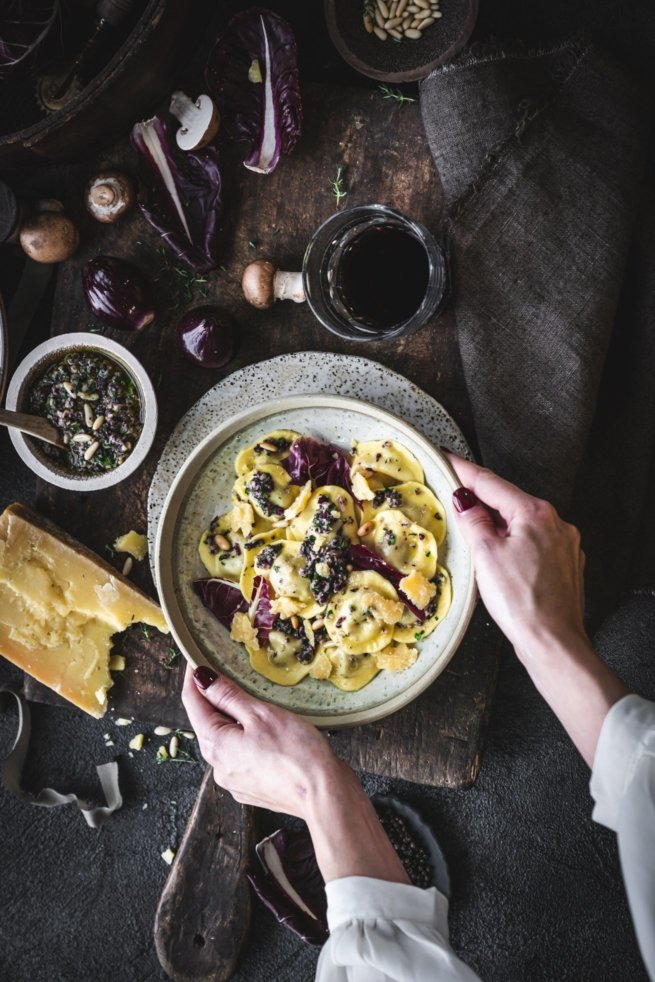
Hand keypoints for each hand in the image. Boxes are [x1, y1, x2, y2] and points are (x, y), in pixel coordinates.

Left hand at [182, 663, 344, 817]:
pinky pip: (240, 756)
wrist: (324, 796)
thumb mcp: (260, 714)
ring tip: (252, 703)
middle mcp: (218, 766)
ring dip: (232, 720)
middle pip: (207, 722)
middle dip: (214, 698)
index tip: (196, 658)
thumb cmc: (296, 752)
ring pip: (225, 740)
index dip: (194, 678)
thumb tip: (203, 678)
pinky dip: (246, 739)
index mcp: (215, 745)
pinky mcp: (251, 788)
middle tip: (226, 673)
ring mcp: (234, 781)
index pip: (193, 704)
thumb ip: (228, 695)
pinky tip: (265, 733)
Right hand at [447, 455, 627, 765]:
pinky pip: (534, 543)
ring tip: (473, 533)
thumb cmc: (520, 601)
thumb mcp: (485, 555)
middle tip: (452, 497)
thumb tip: (464, 502)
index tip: (445, 458)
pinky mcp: (566, 565)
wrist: (553, 641)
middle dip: (480, 499)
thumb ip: (473, 521)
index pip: (491, 482)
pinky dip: (514, 543)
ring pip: (522, 523)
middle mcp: (555, 522)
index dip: (463, 470)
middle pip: (509, 501)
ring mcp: (564, 544)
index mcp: (534, 513)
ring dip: (498, 524)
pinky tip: (501, 558)